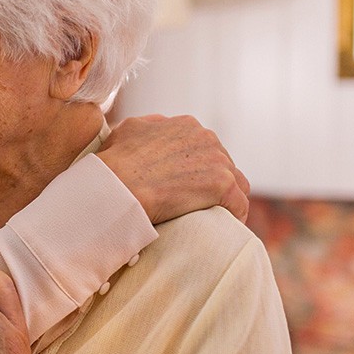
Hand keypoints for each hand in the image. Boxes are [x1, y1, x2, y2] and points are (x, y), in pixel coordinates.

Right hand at [97, 114, 250, 222]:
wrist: (116, 186)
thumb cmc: (114, 163)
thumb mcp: (128, 130)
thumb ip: (148, 127)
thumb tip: (154, 129)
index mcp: (186, 125)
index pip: (205, 147)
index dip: (197, 167)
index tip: (187, 184)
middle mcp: (206, 137)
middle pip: (222, 163)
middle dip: (212, 182)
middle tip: (197, 203)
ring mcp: (217, 160)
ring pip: (236, 183)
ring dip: (225, 199)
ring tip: (213, 217)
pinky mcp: (222, 184)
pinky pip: (239, 204)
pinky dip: (234, 216)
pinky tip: (224, 227)